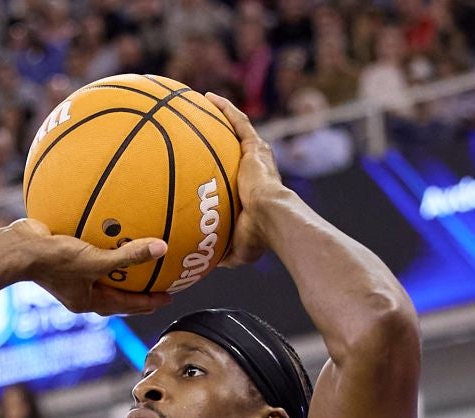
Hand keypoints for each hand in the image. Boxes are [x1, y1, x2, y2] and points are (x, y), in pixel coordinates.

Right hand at [4, 219, 170, 316]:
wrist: (18, 249)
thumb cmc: (55, 260)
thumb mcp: (97, 260)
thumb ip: (130, 256)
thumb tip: (162, 248)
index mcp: (89, 302)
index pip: (127, 306)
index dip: (149, 302)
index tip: (168, 298)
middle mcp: (80, 291)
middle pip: (116, 294)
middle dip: (137, 290)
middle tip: (157, 283)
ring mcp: (70, 275)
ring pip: (101, 274)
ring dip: (119, 268)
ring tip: (137, 258)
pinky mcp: (63, 256)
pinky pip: (89, 251)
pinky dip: (102, 244)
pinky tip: (109, 227)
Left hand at [204, 93, 287, 269]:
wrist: (273, 219)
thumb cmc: (258, 237)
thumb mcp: (235, 248)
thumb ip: (221, 251)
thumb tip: (204, 263)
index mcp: (253, 191)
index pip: (236, 176)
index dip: (223, 168)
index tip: (207, 165)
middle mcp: (256, 170)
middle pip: (235, 148)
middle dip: (220, 138)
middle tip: (201, 130)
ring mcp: (257, 157)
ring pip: (237, 129)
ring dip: (222, 116)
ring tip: (203, 104)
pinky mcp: (255, 148)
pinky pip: (238, 122)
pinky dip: (224, 109)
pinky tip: (208, 98)